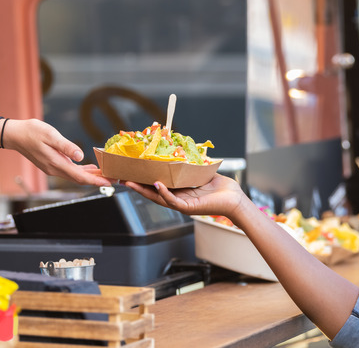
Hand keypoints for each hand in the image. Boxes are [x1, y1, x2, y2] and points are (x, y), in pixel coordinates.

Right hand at [3, 119, 113, 186]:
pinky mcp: (51, 164)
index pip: (80, 177)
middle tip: (114, 179)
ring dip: (90, 176)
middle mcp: (54, 169)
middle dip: (97, 180)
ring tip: (106, 174)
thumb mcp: (51, 135)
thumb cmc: (32, 132)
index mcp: (56, 163)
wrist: (14, 134)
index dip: (96, 180)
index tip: (109, 182)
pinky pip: (70, 171)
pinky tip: (90, 168)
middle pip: (80, 179)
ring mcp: (52, 168)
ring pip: (75, 175)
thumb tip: (81, 156)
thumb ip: (66, 147)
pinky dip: (82, 171)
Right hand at [125, 174, 247, 218]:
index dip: (144, 180)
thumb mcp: (202, 173)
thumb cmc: (222, 188)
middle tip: (123, 178)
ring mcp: (182, 205)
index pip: (158, 186)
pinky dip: (164, 193)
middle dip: (137, 186)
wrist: (235, 199)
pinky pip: (173, 201)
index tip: (132, 172)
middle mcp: (179, 199)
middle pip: (153, 193)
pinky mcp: (189, 207)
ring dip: (144, 190)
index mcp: (180, 192)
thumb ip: (190, 166)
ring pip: (159, 198)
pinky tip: (156, 184)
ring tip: (131, 182)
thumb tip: (182, 150)